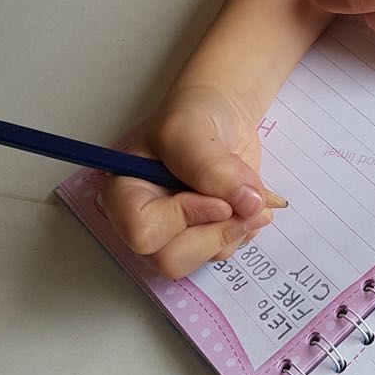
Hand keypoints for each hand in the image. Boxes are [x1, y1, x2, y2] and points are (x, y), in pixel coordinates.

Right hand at [99, 84, 275, 279]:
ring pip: (203, 260)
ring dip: (236, 228)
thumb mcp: (191, 131)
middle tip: (240, 202)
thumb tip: (245, 203)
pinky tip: (249, 199)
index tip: (217, 199)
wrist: (222, 113)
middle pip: (170, 261)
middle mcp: (146, 222)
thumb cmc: (193, 116)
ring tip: (249, 192)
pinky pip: (227, 251)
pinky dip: (247, 227)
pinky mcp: (206, 235)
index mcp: (125, 195)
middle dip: (214, 233)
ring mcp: (177, 233)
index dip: (184, 219)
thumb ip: (211, 167)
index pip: (142, 233)